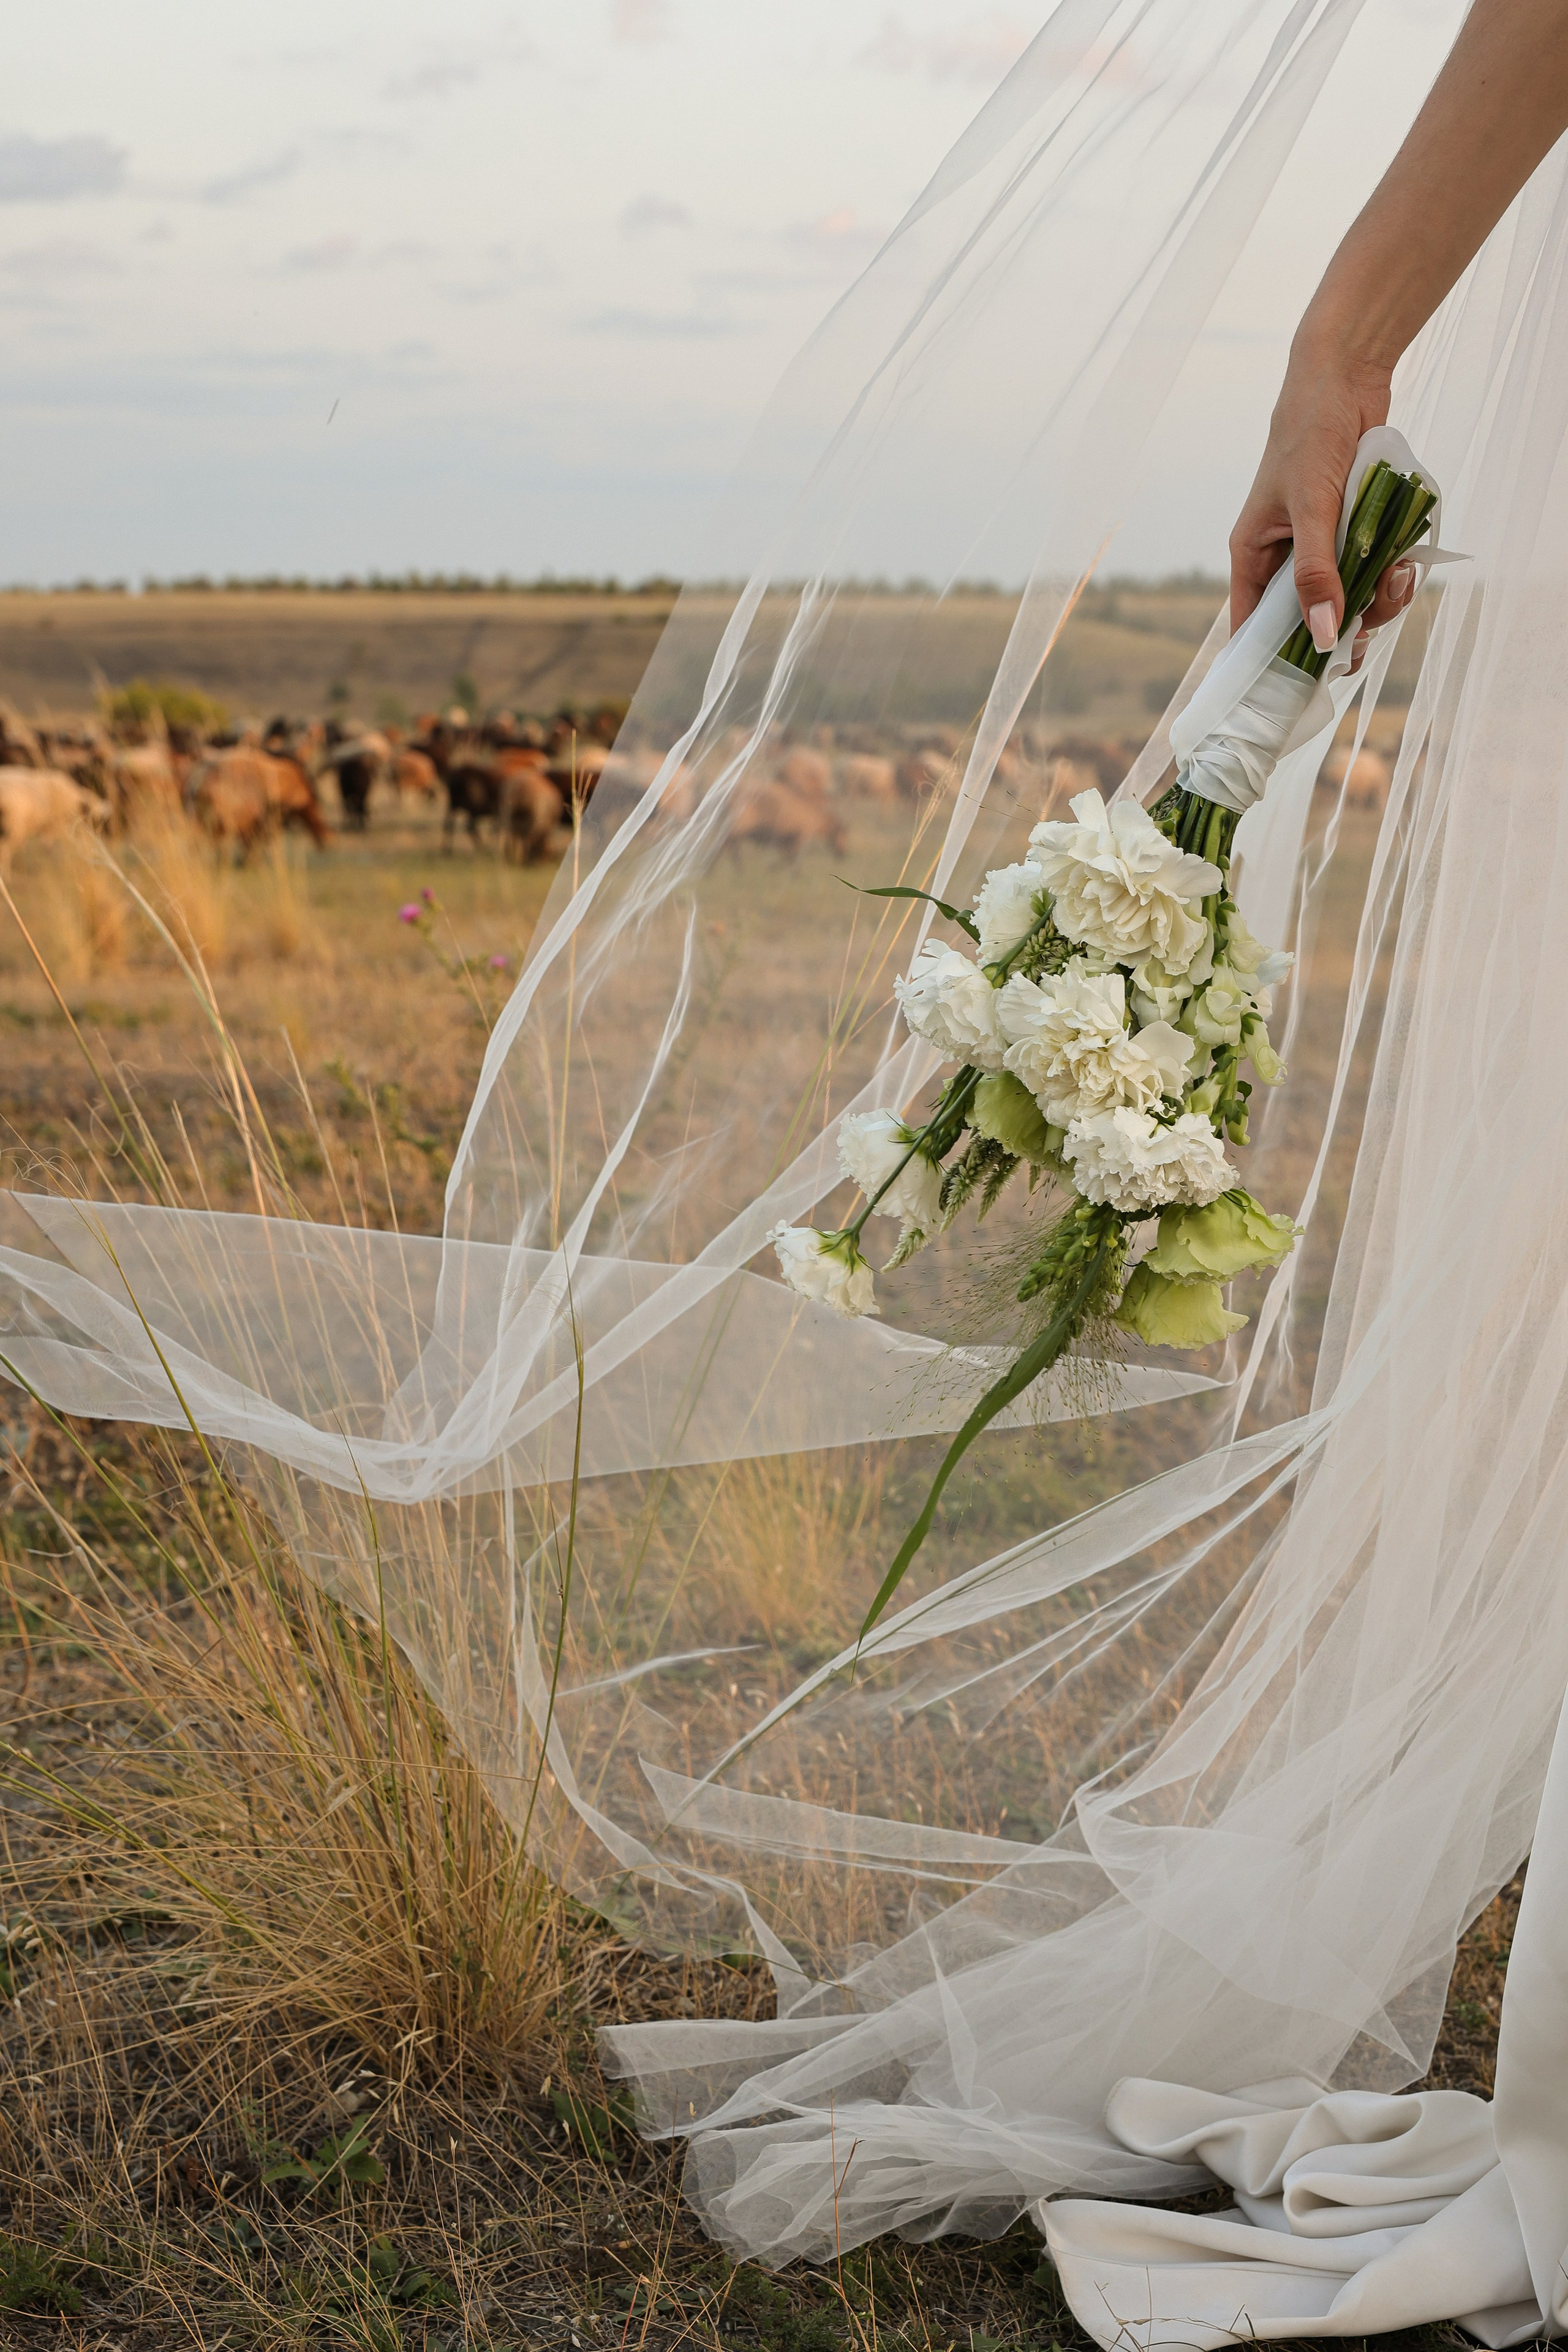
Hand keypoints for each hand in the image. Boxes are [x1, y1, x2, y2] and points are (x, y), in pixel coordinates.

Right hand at [1228, 332, 1416, 655]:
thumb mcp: (1311, 508)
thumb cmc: (1309, 435)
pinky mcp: (1356, 531)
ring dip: (1379, 597)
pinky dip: (1392, 569)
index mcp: (1254, 555)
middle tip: (1372, 628)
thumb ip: (1317, 573)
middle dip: (1346, 626)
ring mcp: (1324, 545)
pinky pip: (1374, 569)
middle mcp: (1286, 557)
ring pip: (1350, 597)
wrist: (1346, 377)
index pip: (1253, 627)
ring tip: (1399, 575)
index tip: (1304, 687)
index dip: (1274, 662)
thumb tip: (1323, 637)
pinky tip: (1406, 556)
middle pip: (1311, 619)